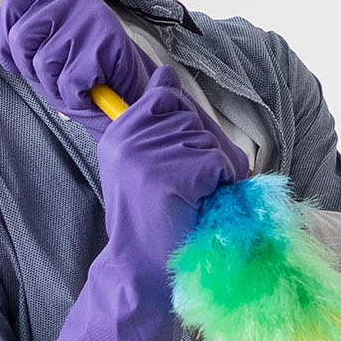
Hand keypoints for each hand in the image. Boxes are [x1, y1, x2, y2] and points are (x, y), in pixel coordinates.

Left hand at [0, 0, 150, 118]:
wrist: (124, 101)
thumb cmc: (77, 77)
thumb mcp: (29, 59)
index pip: (7, 7)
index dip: (9, 44)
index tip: (27, 58)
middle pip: (20, 37)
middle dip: (34, 69)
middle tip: (59, 72)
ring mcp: (93, 19)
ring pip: (44, 62)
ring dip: (58, 85)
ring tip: (78, 81)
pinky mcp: (108, 43)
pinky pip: (69, 79)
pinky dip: (76, 95)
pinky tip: (92, 88)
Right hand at [48, 72, 240, 340]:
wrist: (141, 269)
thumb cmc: (151, 219)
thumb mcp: (140, 162)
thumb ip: (157, 122)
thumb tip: (166, 72)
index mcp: (120, 132)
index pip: (166, 92)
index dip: (186, 121)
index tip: (178, 157)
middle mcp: (130, 138)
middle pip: (193, 115)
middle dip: (205, 147)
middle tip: (189, 185)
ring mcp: (150, 156)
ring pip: (210, 140)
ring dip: (215, 170)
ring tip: (192, 198)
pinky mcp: (174, 176)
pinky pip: (219, 162)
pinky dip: (221, 185)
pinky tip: (199, 205)